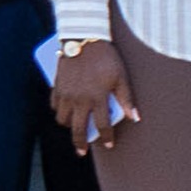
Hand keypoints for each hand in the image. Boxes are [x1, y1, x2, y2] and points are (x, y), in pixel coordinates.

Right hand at [46, 41, 132, 155]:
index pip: (102, 126)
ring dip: (69, 126)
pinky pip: (54, 106)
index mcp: (97, 98)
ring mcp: (65, 94)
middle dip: (80, 143)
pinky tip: (65, 112)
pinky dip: (59, 112)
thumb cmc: (106, 58)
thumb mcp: (121, 77)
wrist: (84, 39)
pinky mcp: (56, 86)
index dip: (106, 137)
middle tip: (82, 151)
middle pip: (78, 129)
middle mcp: (79, 99)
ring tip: (75, 127)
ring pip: (63, 119)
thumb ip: (127, 98)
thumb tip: (135, 118)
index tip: (108, 144)